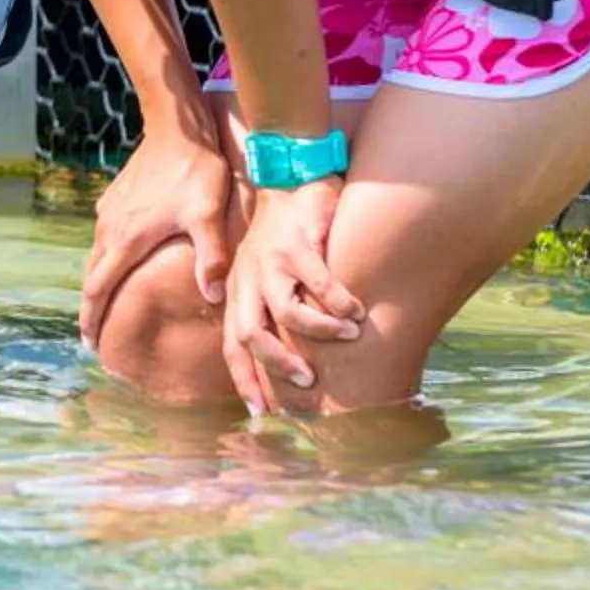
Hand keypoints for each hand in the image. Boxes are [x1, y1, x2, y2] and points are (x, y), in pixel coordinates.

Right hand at [78, 129, 236, 346]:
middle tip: (94, 336)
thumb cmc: (195, 170)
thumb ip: (210, 257)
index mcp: (127, 240)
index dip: (92, 319)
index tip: (89, 344)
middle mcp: (110, 228)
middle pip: (92, 276)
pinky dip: (107, 258)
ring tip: (105, 303)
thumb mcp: (207, 215)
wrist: (177, 126)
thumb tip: (213, 297)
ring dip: (98, 282)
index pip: (99, 289)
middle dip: (91, 308)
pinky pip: (105, 236)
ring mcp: (110, 211)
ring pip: (97, 256)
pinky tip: (121, 259)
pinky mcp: (116, 197)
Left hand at [223, 178, 364, 413]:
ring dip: (318, 331)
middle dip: (278, 364)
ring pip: (286, 310)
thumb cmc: (284, 235)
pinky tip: (357, 309)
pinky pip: (320, 281)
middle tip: (308, 379)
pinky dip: (339, 301)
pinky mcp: (297, 243)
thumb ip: (268, 308)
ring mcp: (270, 260)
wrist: (288, 177)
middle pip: (250, 333)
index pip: (232, 345)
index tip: (263, 412)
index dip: (245, 380)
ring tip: (347, 335)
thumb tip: (285, 357)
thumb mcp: (264, 271)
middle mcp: (247, 279)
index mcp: (238, 291)